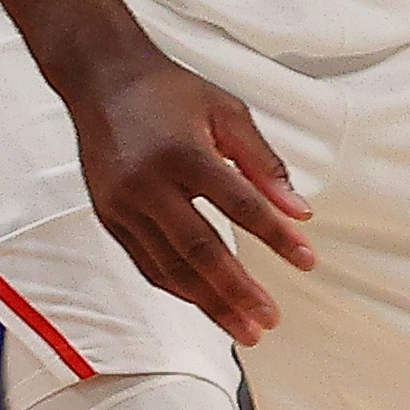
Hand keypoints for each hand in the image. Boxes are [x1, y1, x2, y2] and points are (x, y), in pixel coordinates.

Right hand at [67, 48, 315, 344]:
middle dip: (238, 291)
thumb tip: (300, 212)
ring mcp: (123, 206)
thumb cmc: (173, 92)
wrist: (102, 80)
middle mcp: (148, 185)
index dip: (276, 237)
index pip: (240, 205)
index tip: (308, 260)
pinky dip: (178, 288)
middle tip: (270, 320)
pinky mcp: (108, 218)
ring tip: (245, 328)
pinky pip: (146, 264)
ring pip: (170, 267)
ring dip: (210, 303)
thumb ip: (264, 164)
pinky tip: (206, 304)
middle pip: (200, 250)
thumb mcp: (229, 113)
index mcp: (183, 153)